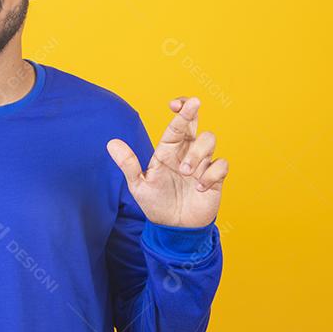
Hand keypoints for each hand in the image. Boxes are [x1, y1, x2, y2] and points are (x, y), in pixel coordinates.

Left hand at [106, 96, 227, 227]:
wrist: (174, 228)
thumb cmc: (156, 203)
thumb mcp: (138, 186)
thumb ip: (128, 164)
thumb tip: (111, 143)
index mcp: (168, 151)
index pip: (175, 125)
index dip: (179, 110)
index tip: (175, 103)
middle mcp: (187, 153)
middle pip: (194, 125)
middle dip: (192, 113)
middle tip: (192, 104)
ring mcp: (203, 164)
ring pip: (209, 140)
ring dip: (197, 153)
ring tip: (185, 172)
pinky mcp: (216, 178)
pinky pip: (221, 165)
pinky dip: (212, 174)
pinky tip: (200, 188)